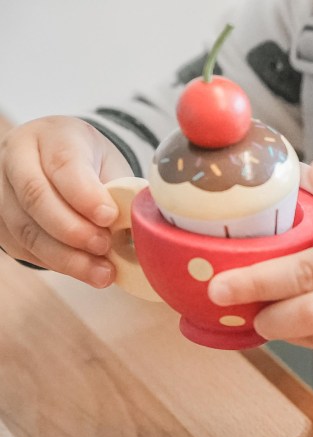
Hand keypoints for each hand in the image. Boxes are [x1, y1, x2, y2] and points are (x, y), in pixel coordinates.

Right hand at [0, 116, 130, 286]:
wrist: (61, 165)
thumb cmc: (92, 166)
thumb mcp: (112, 165)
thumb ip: (123, 192)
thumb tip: (145, 227)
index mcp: (53, 135)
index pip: (63, 163)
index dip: (85, 194)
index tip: (110, 217)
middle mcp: (17, 157)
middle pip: (36, 196)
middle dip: (73, 229)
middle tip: (105, 246)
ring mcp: (3, 190)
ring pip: (26, 228)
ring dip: (67, 257)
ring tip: (102, 272)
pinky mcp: (1, 222)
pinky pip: (25, 248)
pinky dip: (58, 264)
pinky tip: (85, 271)